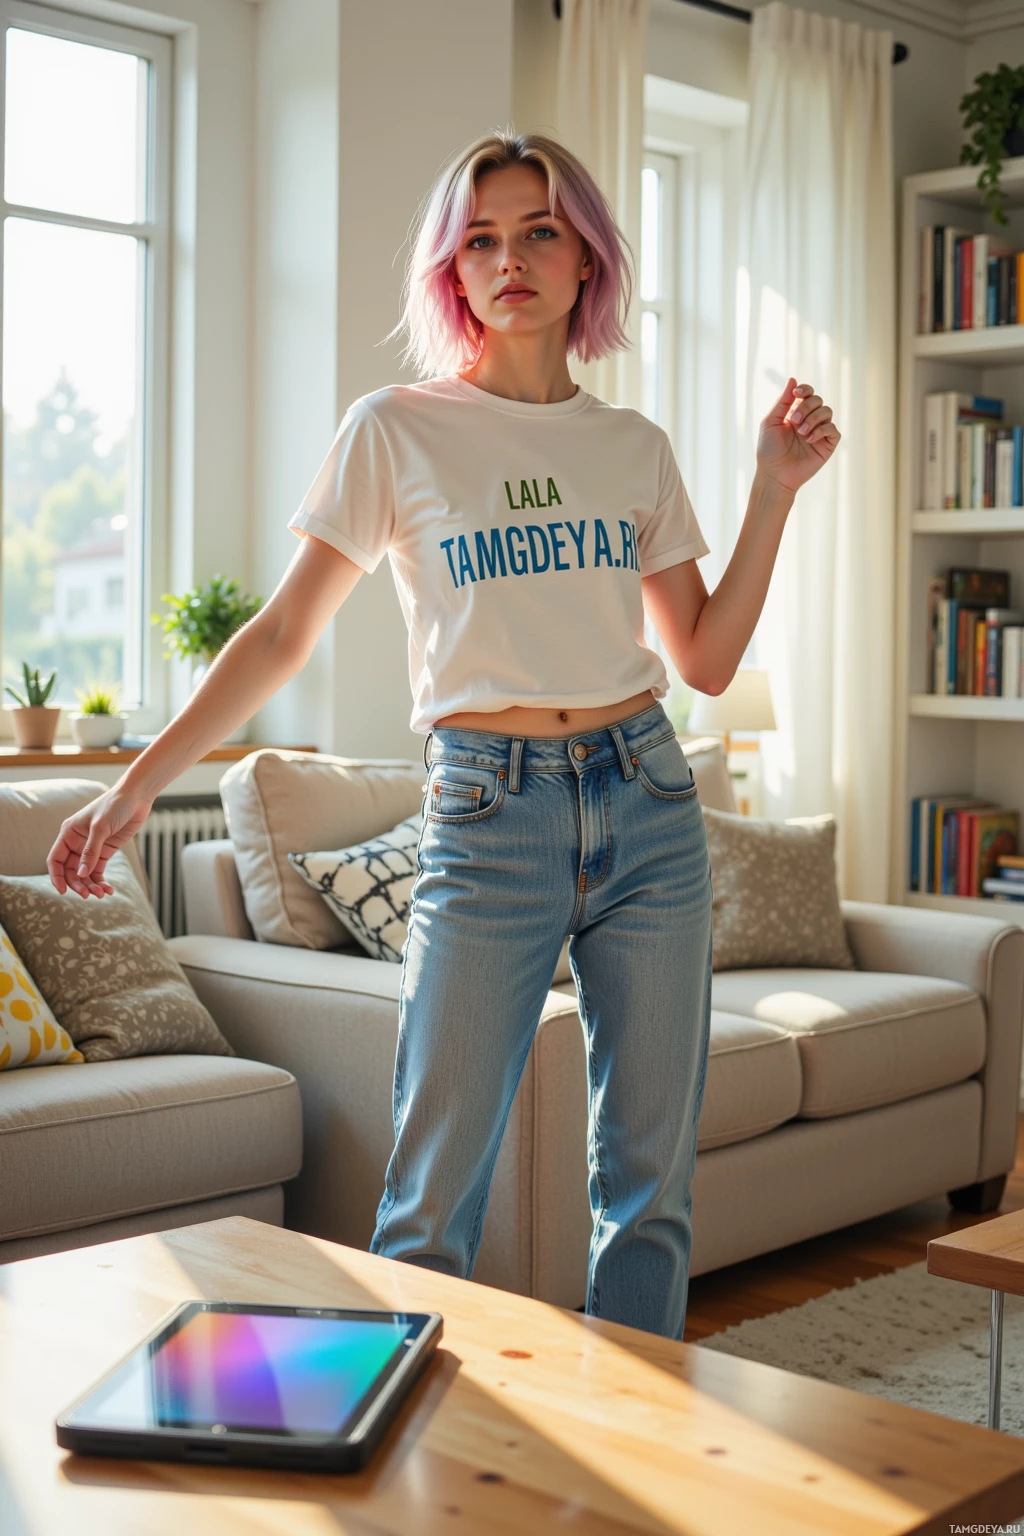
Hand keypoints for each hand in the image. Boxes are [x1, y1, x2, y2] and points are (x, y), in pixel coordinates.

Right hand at [47, 786, 153, 898]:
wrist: (136, 798)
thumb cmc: (114, 806)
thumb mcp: (100, 828)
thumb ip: (90, 851)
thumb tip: (81, 874)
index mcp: (68, 834)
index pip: (55, 859)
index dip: (56, 876)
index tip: (62, 891)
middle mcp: (76, 842)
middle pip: (70, 870)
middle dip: (77, 884)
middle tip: (88, 895)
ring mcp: (90, 848)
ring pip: (84, 874)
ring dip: (91, 885)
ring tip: (101, 894)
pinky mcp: (105, 852)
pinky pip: (98, 871)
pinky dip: (101, 882)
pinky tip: (108, 890)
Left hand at [756, 378, 840, 495]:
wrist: (775, 475)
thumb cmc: (769, 450)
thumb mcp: (771, 422)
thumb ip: (783, 401)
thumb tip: (793, 378)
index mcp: (795, 413)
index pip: (807, 393)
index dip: (805, 389)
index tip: (797, 393)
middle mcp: (809, 420)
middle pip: (817, 400)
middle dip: (806, 407)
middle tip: (793, 421)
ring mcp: (819, 432)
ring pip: (827, 411)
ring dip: (814, 418)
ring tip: (801, 433)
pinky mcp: (827, 445)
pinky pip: (833, 429)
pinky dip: (822, 430)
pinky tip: (809, 439)